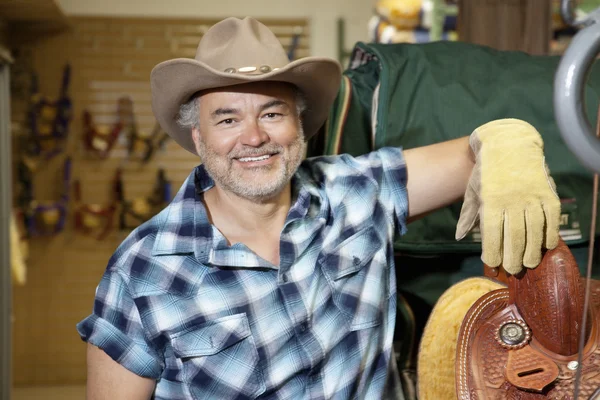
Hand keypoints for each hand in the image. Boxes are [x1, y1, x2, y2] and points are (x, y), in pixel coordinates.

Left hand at [455, 119, 560, 274]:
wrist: (509, 144)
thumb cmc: (488, 172)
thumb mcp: (474, 191)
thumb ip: (468, 215)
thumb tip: (458, 237)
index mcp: (491, 201)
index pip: (492, 234)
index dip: (493, 252)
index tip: (493, 265)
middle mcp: (512, 200)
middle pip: (515, 236)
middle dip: (513, 257)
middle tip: (512, 270)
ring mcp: (532, 197)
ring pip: (534, 230)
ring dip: (532, 251)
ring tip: (529, 263)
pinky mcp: (547, 193)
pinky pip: (551, 219)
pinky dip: (549, 234)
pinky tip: (545, 245)